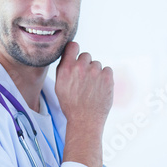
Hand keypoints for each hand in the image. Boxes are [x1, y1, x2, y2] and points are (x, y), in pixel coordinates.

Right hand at [55, 42, 112, 166]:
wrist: (85, 120)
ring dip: (95, 72)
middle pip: (86, 56)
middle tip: (84, 80)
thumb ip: (64, 69)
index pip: (73, 46)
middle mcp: (81, 67)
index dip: (75, 50)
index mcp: (66, 68)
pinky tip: (99, 88)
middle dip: (86, 65)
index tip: (76, 54)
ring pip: (97, 64)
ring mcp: (95, 72)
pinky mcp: (107, 77)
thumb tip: (69, 56)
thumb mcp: (59, 86)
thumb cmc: (71, 105)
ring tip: (92, 87)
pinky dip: (105, 77)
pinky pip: (107, 70)